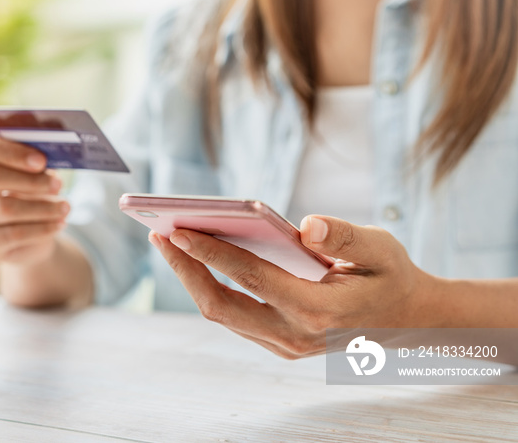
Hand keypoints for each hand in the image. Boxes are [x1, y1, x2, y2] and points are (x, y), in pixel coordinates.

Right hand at [0, 133, 70, 265]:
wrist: (28, 233)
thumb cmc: (27, 190)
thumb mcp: (30, 171)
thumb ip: (32, 161)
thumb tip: (47, 161)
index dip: (11, 152)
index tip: (41, 161)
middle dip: (29, 180)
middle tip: (57, 184)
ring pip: (3, 208)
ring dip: (41, 207)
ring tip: (65, 207)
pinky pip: (12, 234)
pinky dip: (41, 228)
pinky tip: (59, 224)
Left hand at [149, 216, 437, 358]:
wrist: (409, 320)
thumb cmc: (392, 276)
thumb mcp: (382, 249)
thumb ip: (345, 237)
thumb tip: (305, 226)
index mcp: (318, 310)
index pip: (250, 277)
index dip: (210, 252)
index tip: (176, 229)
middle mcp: (295, 334)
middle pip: (222, 305)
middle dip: (186, 269)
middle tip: (160, 235)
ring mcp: (285, 344)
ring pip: (224, 313)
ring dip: (195, 279)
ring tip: (172, 244)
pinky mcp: (280, 342)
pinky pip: (235, 316)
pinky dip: (212, 288)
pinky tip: (200, 261)